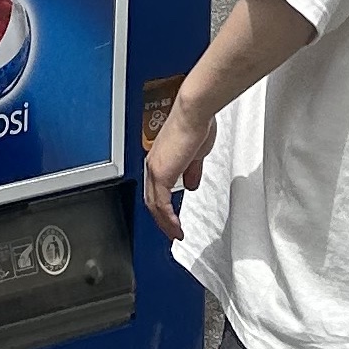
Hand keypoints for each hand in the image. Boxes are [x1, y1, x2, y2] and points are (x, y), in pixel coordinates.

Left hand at [140, 95, 218, 241]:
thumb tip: (190, 184)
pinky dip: (168, 218)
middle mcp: (153, 165)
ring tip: (175, 234)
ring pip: (154, 205)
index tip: (172, 217)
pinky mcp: (161, 175)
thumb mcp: (195, 154)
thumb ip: (191, 171)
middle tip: (171, 231)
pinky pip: (162, 204)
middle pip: (151, 200)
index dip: (163, 206)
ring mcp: (155, 171)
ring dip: (165, 222)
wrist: (194, 114)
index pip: (156, 189)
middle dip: (161, 219)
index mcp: (160, 159)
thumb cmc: (197, 125)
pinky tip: (175, 227)